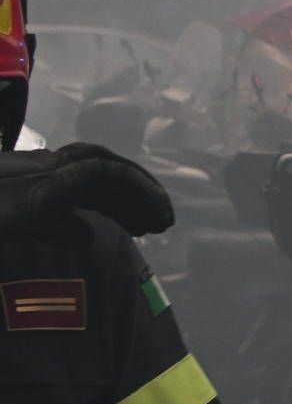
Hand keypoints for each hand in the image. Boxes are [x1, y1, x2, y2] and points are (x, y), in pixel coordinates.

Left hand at [0, 143, 175, 238]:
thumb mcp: (16, 218)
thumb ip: (52, 226)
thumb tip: (90, 235)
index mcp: (49, 173)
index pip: (109, 170)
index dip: (142, 191)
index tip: (163, 216)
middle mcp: (48, 167)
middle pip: (106, 171)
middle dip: (139, 195)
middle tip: (162, 223)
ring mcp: (36, 176)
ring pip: (90, 182)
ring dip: (121, 201)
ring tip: (144, 228)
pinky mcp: (26, 191)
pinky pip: (71, 192)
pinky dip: (95, 206)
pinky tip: (100, 225)